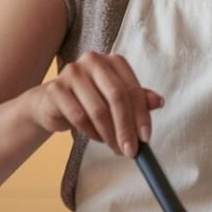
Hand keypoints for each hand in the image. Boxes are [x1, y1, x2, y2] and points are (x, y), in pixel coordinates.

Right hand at [26, 51, 163, 156]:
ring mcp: (72, 72)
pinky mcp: (56, 88)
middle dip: (126, 128)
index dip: (141, 115)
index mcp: (113, 61)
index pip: (132, 89)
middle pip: (116, 97)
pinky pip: (78, 116)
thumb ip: (138, 99)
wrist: (52, 103)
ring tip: (115, 147)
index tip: (146, 138)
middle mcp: (93, 61)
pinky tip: (96, 138)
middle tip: (130, 150)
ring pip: (98, 109)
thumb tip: (159, 102)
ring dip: (109, 134)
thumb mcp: (116, 99)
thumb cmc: (90, 99)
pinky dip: (90, 132)